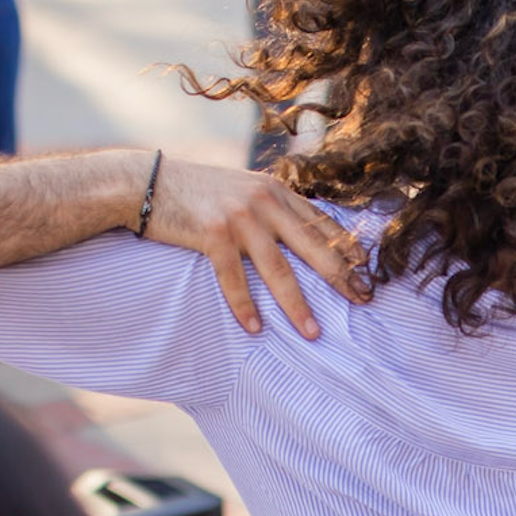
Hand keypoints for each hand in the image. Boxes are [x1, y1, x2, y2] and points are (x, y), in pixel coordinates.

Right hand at [141, 160, 370, 336]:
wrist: (147, 182)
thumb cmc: (196, 192)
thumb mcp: (243, 189)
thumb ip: (272, 207)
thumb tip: (302, 235)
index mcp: (276, 191)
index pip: (323, 223)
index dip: (348, 249)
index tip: (368, 272)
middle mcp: (264, 201)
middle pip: (312, 246)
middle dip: (340, 277)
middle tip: (362, 301)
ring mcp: (239, 218)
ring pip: (279, 269)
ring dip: (297, 305)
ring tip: (313, 333)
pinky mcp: (212, 234)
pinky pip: (234, 278)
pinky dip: (244, 306)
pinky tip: (255, 328)